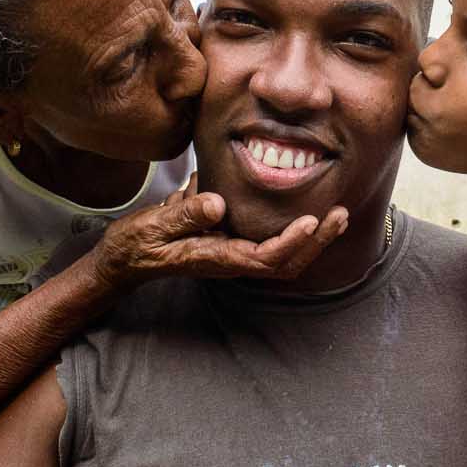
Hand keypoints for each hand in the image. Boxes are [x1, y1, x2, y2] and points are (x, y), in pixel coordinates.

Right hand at [87, 174, 347, 287]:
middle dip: (316, 243)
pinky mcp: (232, 246)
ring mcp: (233, 256)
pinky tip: (310, 214)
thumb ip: (185, 214)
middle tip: (341, 216)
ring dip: (313, 240)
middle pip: (285, 263)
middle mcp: (231, 262)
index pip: (265, 258)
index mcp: (217, 259)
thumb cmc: (137, 243)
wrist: (124, 259)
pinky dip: (296, 234)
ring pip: (284, 257)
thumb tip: (219, 203)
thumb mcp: (154, 225)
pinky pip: (273, 247)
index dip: (292, 242)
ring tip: (337, 216)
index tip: (313, 220)